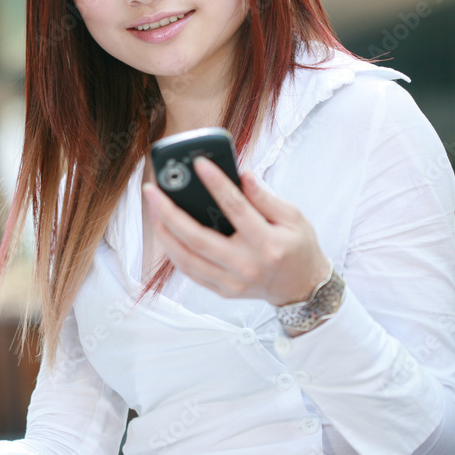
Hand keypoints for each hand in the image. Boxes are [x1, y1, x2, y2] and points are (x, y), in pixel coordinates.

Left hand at [143, 156, 328, 306]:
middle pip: (198, 238)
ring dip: (164, 232)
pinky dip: (173, 251)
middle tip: (152, 190)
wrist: (302, 288)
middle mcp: (247, 266)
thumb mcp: (293, 217)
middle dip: (170, 212)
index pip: (236, 209)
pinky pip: (189, 271)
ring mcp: (232, 282)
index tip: (199, 163)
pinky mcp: (222, 290)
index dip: (216, 183)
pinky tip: (164, 231)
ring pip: (186, 258)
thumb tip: (242, 174)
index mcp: (268, 244)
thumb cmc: (298, 247)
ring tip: (152, 208)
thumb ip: (266, 197)